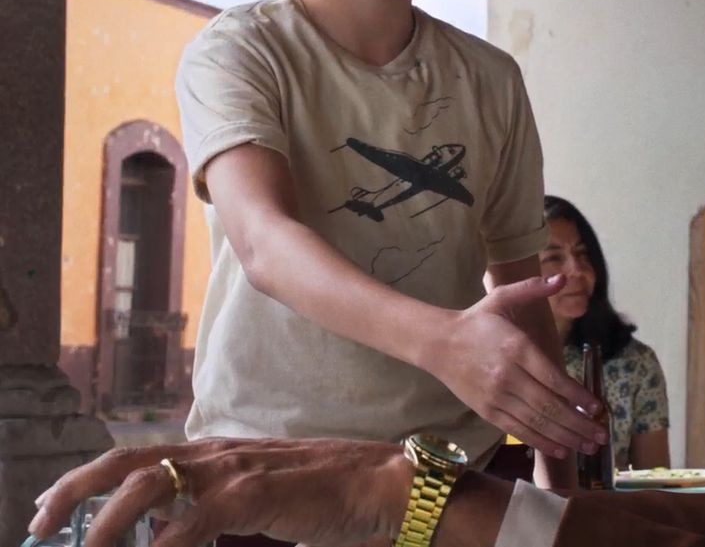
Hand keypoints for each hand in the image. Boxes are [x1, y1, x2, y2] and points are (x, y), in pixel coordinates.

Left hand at [29, 439, 411, 546]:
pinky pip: (192, 519)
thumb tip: (169, 530)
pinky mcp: (255, 492)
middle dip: (73, 491)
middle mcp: (217, 453)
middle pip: (127, 461)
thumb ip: (213, 508)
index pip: (137, 457)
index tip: (48, 510)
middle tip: (38, 525)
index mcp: (216, 454)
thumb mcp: (259, 497)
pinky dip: (161, 545)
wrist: (380, 484)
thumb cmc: (326, 494)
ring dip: (105, 523)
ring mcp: (235, 469)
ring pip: (149, 485)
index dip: (86, 480)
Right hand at [428, 275, 605, 458]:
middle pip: (549, 406)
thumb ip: (534, 287)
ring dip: (566, 437)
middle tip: (602, 436)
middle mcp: (508, 376)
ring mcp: (497, 397)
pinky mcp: (487, 411)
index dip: (578, 397)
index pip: (554, 378)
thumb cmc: (477, 320)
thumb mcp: (502, 296)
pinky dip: (541, 442)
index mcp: (517, 348)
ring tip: (589, 447)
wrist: (439, 343)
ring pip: (537, 423)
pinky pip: (518, 430)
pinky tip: (560, 448)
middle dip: (579, 424)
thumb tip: (562, 277)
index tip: (598, 408)